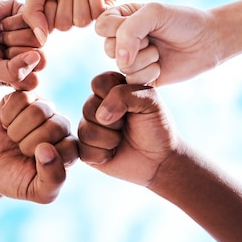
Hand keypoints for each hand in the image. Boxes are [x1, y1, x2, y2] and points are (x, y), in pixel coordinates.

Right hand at [0, 0, 44, 89]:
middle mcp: (28, 54)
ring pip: (39, 39)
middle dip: (16, 54)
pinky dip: (14, 22)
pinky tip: (2, 23)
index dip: (16, 73)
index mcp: (20, 73)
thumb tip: (37, 57)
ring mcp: (28, 34)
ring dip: (14, 38)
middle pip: (42, 59)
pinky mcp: (25, 14)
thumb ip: (13, 72)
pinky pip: (34, 19)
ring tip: (0, 35)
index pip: (34, 80)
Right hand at [0, 91, 77, 203]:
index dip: (45, 159)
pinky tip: (6, 123)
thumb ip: (53, 178)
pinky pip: (21, 98)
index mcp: (70, 148)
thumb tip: (47, 149)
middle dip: (29, 144)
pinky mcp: (23, 97)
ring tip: (13, 137)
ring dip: (17, 130)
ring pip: (39, 109)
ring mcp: (42, 109)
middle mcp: (60, 125)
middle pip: (55, 126)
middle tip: (20, 150)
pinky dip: (7, 115)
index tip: (33, 165)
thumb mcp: (37, 192)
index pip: (69, 147)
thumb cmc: (15, 180)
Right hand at [21, 0, 115, 44]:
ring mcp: (88, 12)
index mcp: (51, 10)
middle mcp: (69, 14)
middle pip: (64, 25)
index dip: (48, 8)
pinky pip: (99, 16)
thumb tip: (41, 40)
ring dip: (81, 0)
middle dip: (65, 2)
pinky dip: (96, 1)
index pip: (46, 26)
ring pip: (82, 21)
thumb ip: (33, 12)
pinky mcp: (106, 8)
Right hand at [77, 71, 179, 185]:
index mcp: (112, 89)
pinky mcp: (86, 150)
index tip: (133, 105)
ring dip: (110, 139)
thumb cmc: (157, 127)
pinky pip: (82, 151)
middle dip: (114, 122)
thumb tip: (101, 115)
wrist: (160, 159)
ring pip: (85, 131)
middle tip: (128, 126)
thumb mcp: (150, 101)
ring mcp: (90, 128)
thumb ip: (124, 95)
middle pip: (88, 108)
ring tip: (121, 140)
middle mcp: (97, 106)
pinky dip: (102, 155)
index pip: (99, 82)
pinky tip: (113, 154)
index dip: (114, 96)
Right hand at [95, 3, 220, 85]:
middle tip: (154, 38)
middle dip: (136, 44)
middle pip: (109, 48)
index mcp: (121, 18)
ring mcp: (130, 60)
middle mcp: (122, 39)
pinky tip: (161, 66)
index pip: (102, 26)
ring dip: (146, 59)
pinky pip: (132, 81)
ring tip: (160, 51)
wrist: (207, 41)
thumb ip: (128, 30)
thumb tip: (120, 60)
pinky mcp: (140, 78)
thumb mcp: (153, 13)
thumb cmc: (181, 21)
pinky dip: (149, 73)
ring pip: (122, 65)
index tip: (144, 22)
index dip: (121, 27)